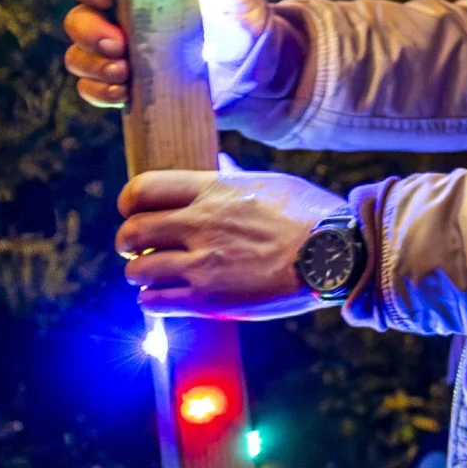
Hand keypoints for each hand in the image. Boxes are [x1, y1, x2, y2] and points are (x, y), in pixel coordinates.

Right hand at [64, 0, 285, 108]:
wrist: (255, 67)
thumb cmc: (239, 18)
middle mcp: (118, 17)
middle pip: (78, 19)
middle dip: (89, 31)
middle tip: (118, 44)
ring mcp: (118, 53)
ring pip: (78, 56)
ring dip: (93, 65)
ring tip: (123, 72)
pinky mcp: (124, 84)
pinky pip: (91, 89)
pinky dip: (99, 92)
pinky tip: (121, 93)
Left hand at [116, 166, 340, 318]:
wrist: (337, 256)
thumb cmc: (311, 215)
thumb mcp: (271, 183)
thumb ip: (233, 178)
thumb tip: (218, 165)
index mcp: (214, 190)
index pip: (142, 189)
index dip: (129, 203)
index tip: (135, 212)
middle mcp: (200, 224)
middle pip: (131, 232)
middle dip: (128, 242)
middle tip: (139, 249)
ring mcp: (202, 263)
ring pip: (137, 270)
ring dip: (141, 274)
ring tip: (156, 276)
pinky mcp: (209, 300)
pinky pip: (154, 303)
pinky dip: (153, 301)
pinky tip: (168, 297)